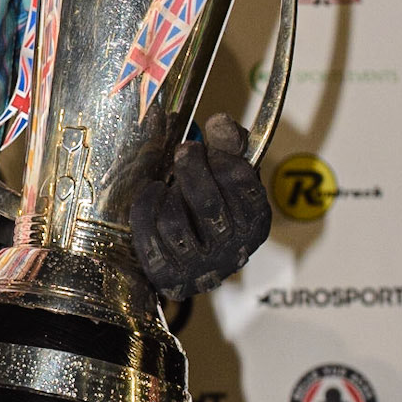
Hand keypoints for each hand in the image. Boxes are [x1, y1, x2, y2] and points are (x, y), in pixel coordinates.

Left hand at [129, 113, 270, 299]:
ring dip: (167, 195)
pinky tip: (153, 196)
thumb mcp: (229, 171)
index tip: (203, 146)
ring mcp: (200, 270)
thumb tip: (219, 123)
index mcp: (256, 224)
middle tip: (183, 151)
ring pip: (174, 224)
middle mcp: (233, 251)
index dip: (220, 158)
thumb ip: (230, 143)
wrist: (190, 255)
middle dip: (190, 169)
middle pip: (207, 204)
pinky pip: (148, 239)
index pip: (241, 185)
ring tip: (169, 185)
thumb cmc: (214, 203)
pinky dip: (145, 210)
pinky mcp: (170, 278)